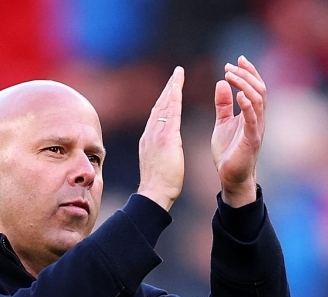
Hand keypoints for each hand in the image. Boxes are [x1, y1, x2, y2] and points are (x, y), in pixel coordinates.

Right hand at [137, 66, 184, 210]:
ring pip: (164, 105)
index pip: (157, 114)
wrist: (154, 193)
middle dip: (168, 88)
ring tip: (178, 74)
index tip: (170, 88)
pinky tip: (178, 87)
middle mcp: (150, 133)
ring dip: (171, 88)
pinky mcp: (166, 137)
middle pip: (159, 105)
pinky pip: (170, 113)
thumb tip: (163, 150)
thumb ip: (160, 152)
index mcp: (149, 139)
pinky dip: (174, 98)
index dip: (164, 100)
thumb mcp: (158, 163)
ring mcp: (156, 134)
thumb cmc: (159, 184)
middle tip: (176, 74)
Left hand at [212, 56, 265, 207]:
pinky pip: (253, 119)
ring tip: (230, 75)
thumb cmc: (228, 151)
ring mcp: (256, 129)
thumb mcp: (222, 123)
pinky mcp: (252, 140)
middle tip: (230, 66)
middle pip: (259, 89)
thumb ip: (223, 104)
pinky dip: (247, 105)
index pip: (255, 87)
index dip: (248, 71)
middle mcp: (257, 118)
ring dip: (244, 85)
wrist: (230, 177)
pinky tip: (239, 95)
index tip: (236, 59)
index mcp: (251, 114)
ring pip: (258, 100)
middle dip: (246, 74)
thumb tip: (221, 82)